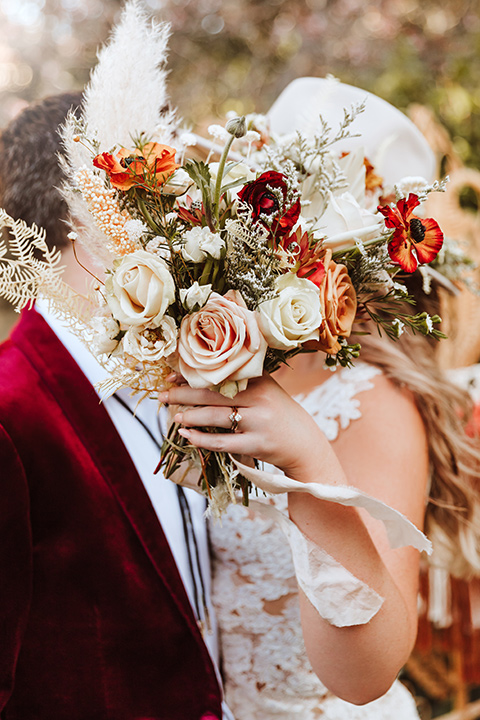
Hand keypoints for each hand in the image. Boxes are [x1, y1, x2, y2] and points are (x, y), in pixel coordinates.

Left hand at [159, 374, 327, 477]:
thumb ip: (242, 380)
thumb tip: (198, 375)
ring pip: (215, 416)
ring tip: (174, 415)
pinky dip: (201, 438)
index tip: (171, 375)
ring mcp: (258, 422)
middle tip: (162, 395)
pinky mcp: (256, 445)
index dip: (193, 374)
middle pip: (213, 393)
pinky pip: (222, 442)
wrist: (304, 445)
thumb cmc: (278, 414)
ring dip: (190, 415)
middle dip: (183, 394)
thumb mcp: (267, 390)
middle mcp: (260, 398)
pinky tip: (186, 434)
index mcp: (260, 380)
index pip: (220, 373)